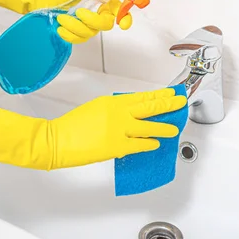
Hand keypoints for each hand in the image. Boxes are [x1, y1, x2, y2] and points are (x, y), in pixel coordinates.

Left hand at [0, 0, 131, 43]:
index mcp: (103, 1)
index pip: (120, 10)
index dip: (125, 17)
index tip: (123, 23)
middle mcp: (98, 13)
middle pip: (106, 24)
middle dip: (93, 20)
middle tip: (79, 12)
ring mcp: (88, 25)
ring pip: (90, 33)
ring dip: (75, 26)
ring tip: (61, 17)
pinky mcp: (77, 33)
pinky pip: (78, 39)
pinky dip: (69, 34)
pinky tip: (60, 28)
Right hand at [0, 88, 186, 169]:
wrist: (57, 140)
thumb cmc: (72, 126)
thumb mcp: (95, 109)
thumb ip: (113, 110)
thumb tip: (130, 116)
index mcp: (112, 101)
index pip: (141, 97)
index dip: (158, 95)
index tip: (170, 93)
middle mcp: (118, 112)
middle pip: (149, 106)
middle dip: (167, 104)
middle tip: (180, 102)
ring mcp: (119, 129)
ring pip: (149, 126)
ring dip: (163, 127)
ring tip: (174, 129)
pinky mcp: (117, 145)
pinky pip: (139, 145)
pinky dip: (149, 144)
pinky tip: (156, 144)